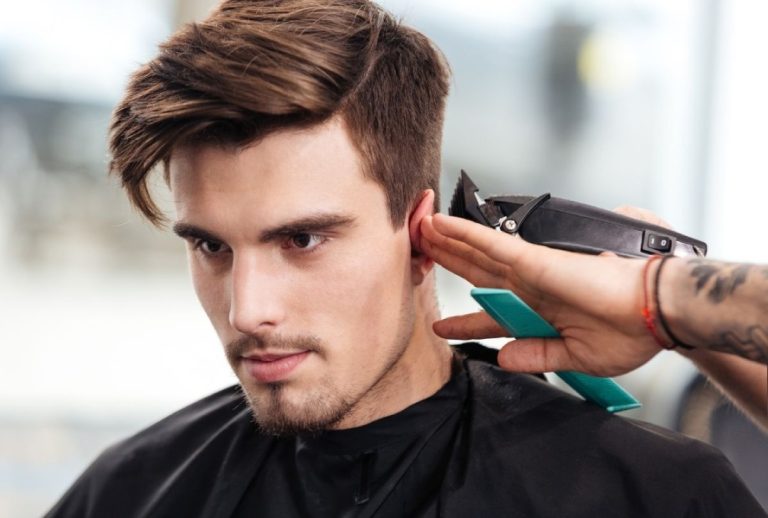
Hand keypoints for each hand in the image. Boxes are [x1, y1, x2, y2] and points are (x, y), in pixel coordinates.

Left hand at [420, 213, 662, 375]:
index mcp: (540, 312)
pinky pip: (492, 244)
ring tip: (422, 231)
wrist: (657, 315)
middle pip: (478, 274)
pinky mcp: (535, 260)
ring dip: (448, 242)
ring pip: (478, 253)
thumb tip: (503, 359)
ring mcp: (531, 271)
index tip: (440, 327)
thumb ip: (537, 355)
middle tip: (420, 255)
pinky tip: (443, 225)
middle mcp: (530, 288)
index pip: (492, 317)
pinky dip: (466, 233)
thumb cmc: (629, 335)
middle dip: (448, 264)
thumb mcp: (575, 356)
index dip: (464, 322)